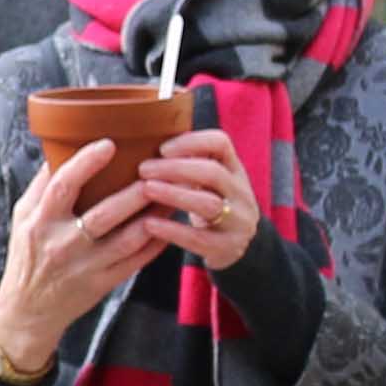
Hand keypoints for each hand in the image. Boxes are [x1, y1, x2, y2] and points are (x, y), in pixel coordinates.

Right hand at [0, 141, 173, 378]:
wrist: (27, 311)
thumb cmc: (27, 256)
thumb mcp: (22, 218)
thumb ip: (42, 185)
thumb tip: (62, 146)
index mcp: (40, 222)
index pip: (62, 186)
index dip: (86, 163)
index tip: (109, 144)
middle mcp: (63, 244)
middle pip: (104, 214)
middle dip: (135, 192)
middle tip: (159, 168)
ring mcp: (86, 266)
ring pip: (128, 238)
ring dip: (154, 215)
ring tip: (173, 192)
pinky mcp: (103, 284)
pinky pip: (137, 260)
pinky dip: (156, 242)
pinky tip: (170, 223)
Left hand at [130, 131, 262, 272]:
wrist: (233, 248)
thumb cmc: (208, 206)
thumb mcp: (207, 182)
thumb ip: (189, 162)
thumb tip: (144, 137)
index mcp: (234, 170)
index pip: (221, 143)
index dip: (192, 142)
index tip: (162, 148)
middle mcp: (241, 193)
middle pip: (213, 172)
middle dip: (176, 168)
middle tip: (143, 169)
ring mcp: (238, 221)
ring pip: (208, 203)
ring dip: (174, 194)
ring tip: (145, 189)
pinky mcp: (227, 247)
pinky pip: (199, 238)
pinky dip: (172, 229)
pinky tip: (148, 223)